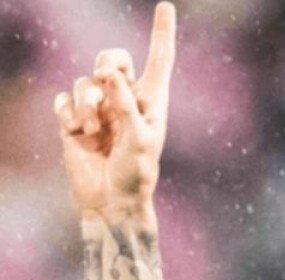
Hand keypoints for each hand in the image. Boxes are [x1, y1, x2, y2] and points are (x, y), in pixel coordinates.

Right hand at [53, 2, 175, 217]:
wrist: (111, 201)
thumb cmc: (136, 173)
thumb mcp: (140, 139)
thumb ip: (126, 105)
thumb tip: (110, 75)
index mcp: (151, 100)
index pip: (159, 60)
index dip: (162, 33)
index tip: (167, 6)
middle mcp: (125, 99)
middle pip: (113, 58)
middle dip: (108, 63)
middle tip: (108, 80)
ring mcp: (99, 108)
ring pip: (85, 81)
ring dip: (87, 103)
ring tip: (93, 131)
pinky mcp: (74, 120)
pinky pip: (63, 99)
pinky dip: (68, 114)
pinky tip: (77, 134)